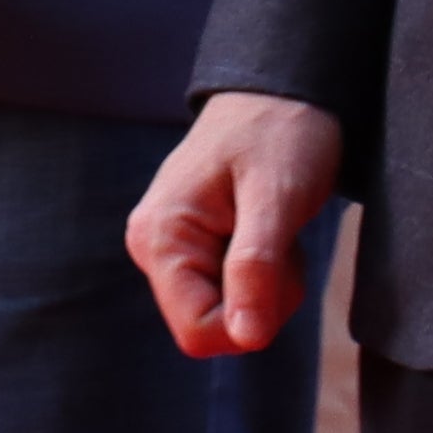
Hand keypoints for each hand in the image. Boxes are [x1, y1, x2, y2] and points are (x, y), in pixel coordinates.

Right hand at [129, 90, 345, 356]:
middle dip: (262, 299)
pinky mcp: (191, 248)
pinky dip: (263, 274)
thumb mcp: (276, 197)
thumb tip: (246, 338)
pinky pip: (233, 293)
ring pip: (228, 313)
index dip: (250, 321)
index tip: (277, 270)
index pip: (198, 331)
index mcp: (161, 235)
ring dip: (268, 285)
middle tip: (279, 239)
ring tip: (273, 227)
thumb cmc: (279, 134)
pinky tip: (265, 230)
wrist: (279, 94)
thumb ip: (256, 267)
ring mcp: (170, 248)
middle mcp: (153, 246)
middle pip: (214, 325)